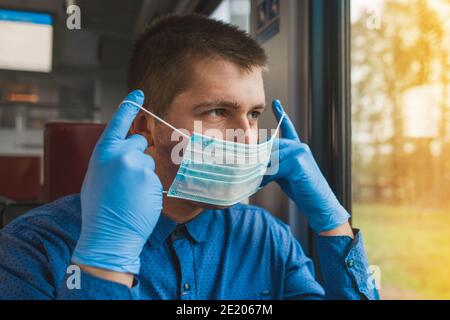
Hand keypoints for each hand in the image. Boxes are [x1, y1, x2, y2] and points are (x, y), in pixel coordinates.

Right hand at [72, 90, 162, 275]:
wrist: (108, 235)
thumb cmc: (99, 208)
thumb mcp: (96, 176)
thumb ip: (109, 158)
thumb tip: (122, 150)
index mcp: (103, 152)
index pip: (118, 122)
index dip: (129, 105)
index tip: (139, 92)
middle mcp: (121, 155)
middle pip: (139, 142)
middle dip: (136, 155)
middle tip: (125, 178)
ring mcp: (139, 167)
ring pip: (148, 162)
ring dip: (143, 175)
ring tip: (129, 194)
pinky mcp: (153, 181)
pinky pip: (155, 178)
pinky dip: (149, 188)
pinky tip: (138, 201)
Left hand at [262, 100, 349, 232]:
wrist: (319, 203)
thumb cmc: (301, 189)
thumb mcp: (284, 174)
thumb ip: (272, 165)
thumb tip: (253, 164)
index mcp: (297, 148)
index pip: (288, 128)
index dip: (282, 115)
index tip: (275, 102)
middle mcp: (299, 147)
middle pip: (271, 146)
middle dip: (258, 158)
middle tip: (246, 168)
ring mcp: (300, 153)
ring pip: (271, 157)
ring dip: (261, 170)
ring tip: (257, 180)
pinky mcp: (298, 163)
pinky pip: (274, 167)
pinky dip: (266, 177)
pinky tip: (262, 184)